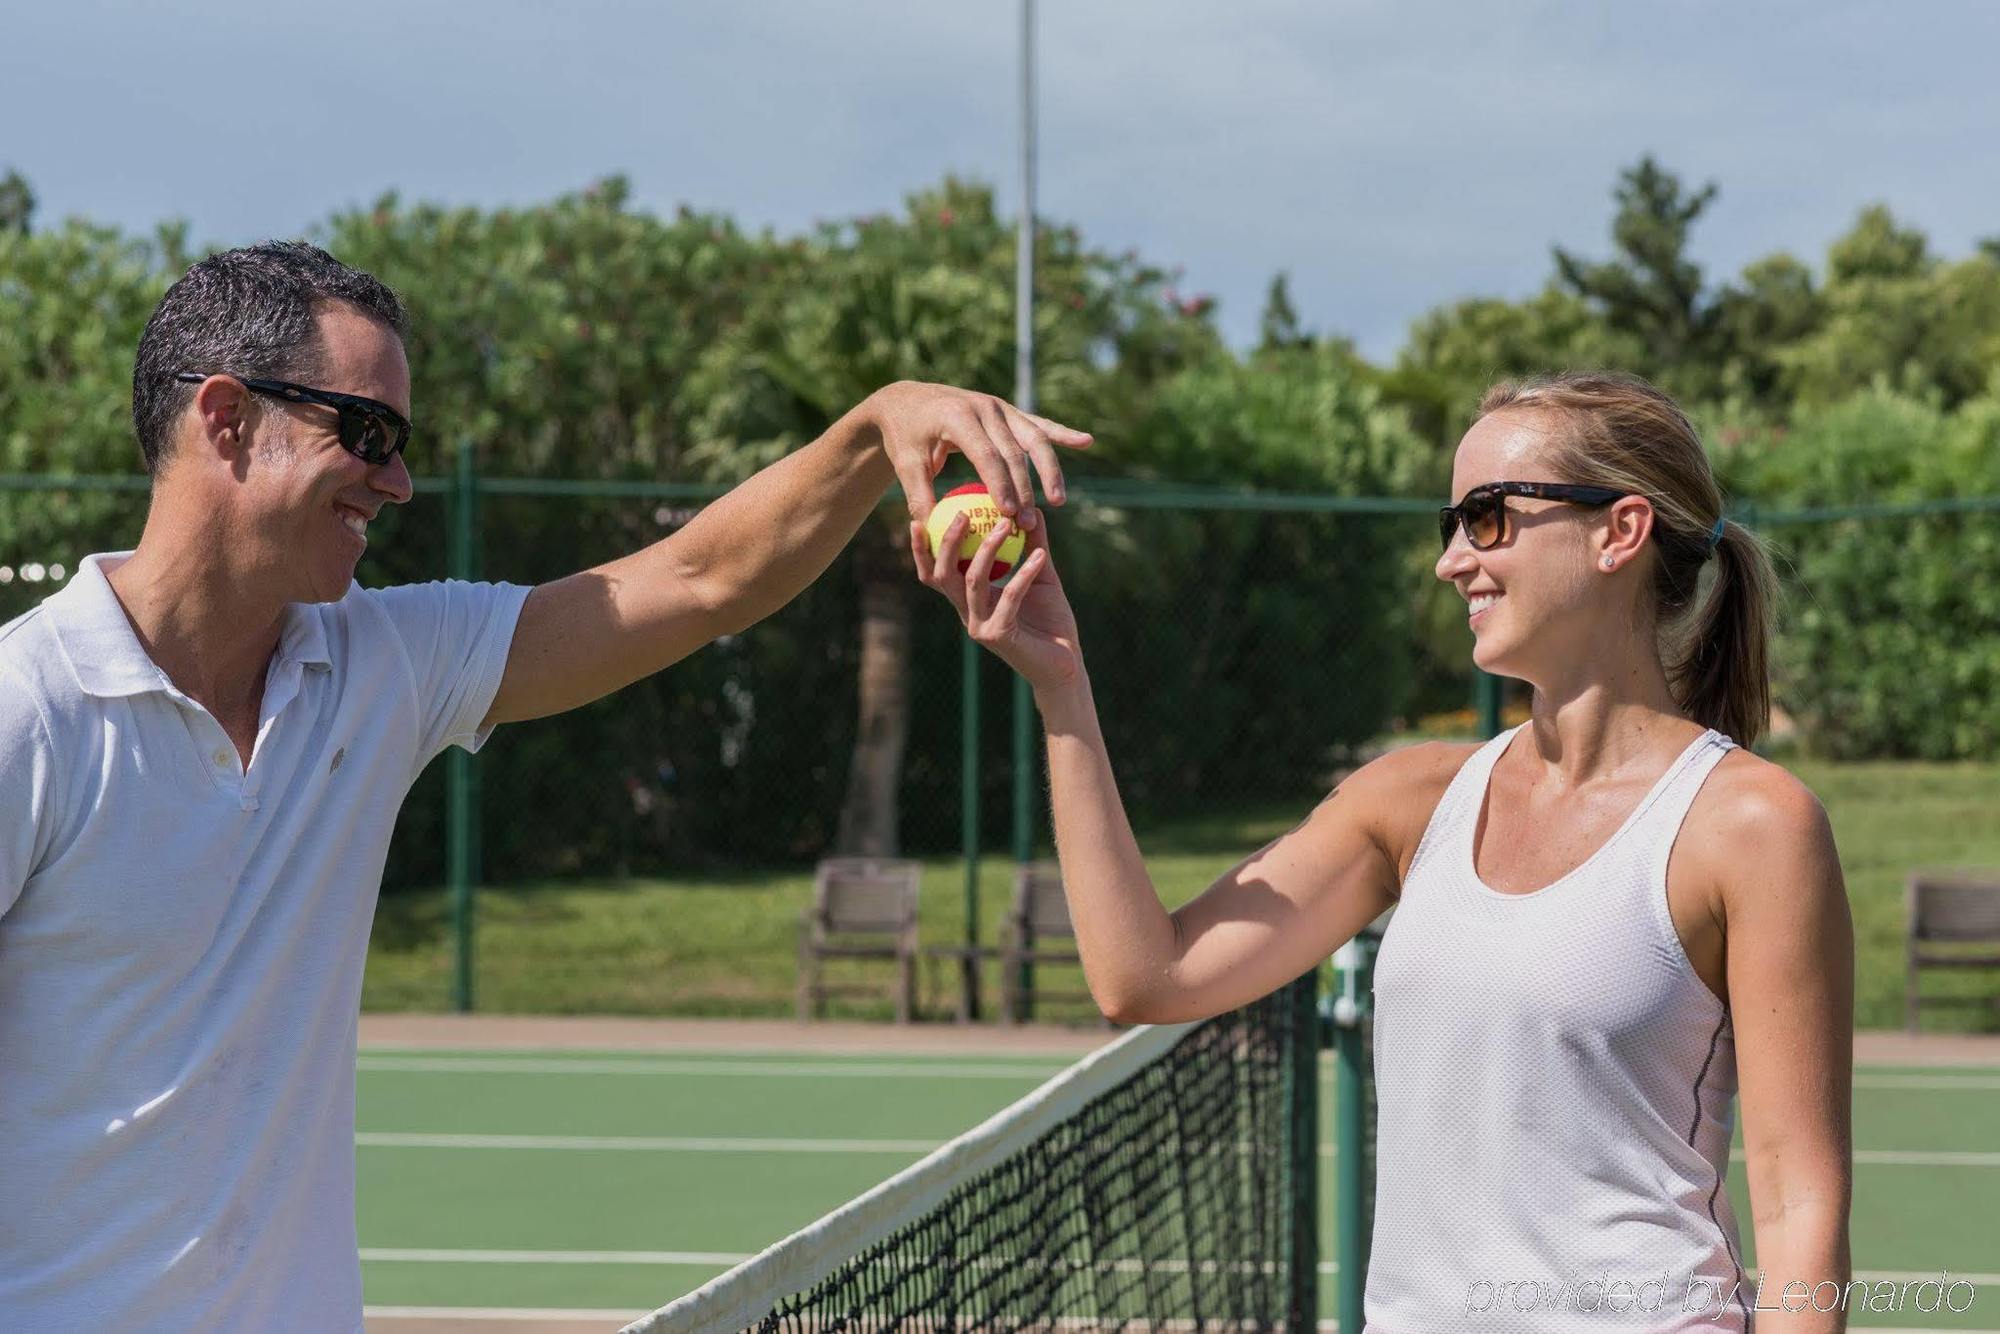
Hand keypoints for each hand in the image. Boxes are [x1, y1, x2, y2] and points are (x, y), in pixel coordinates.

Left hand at [863, 381, 1091, 526]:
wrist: (909, 399)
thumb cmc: (906, 437)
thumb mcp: (906, 465)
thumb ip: (919, 496)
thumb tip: (933, 532)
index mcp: (957, 415)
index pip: (986, 454)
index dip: (1000, 484)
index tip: (1008, 514)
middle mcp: (984, 406)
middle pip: (1014, 450)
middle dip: (1024, 487)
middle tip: (1026, 521)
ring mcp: (1000, 407)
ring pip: (1034, 438)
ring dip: (1048, 470)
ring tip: (1056, 502)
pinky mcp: (1009, 412)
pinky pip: (1039, 425)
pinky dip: (1063, 434)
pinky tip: (1086, 441)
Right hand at [910, 507, 1083, 694]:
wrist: (1065, 664)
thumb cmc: (1051, 622)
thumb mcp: (1042, 576)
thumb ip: (1034, 545)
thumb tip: (1033, 510)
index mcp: (970, 600)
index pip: (936, 573)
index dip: (922, 549)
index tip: (923, 517)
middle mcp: (968, 613)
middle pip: (943, 575)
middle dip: (948, 542)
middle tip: (963, 513)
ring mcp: (980, 627)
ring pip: (973, 581)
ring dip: (988, 549)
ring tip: (1006, 524)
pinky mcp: (999, 636)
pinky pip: (1010, 597)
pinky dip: (1024, 573)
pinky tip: (1040, 556)